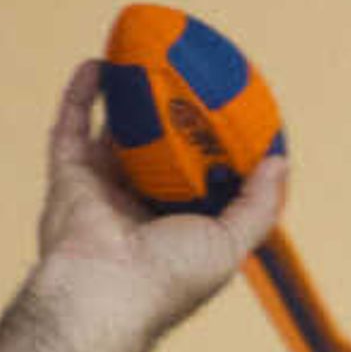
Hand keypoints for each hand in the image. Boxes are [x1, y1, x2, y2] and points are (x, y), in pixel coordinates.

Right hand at [23, 62, 286, 346]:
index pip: (200, 180)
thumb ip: (259, 205)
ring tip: (141, 62)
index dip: (214, 149)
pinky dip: (82, 94)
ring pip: (114, 132)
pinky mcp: (69, 175)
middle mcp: (140, 205)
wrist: (106, 289)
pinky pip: (72, 125)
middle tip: (184, 81)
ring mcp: (102, 188)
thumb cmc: (173, 274)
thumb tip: (280, 161)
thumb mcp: (232, 243)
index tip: (230, 115)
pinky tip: (100, 64)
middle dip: (169, 118)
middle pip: (157, 151)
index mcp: (179, 226)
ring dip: (125, 98)